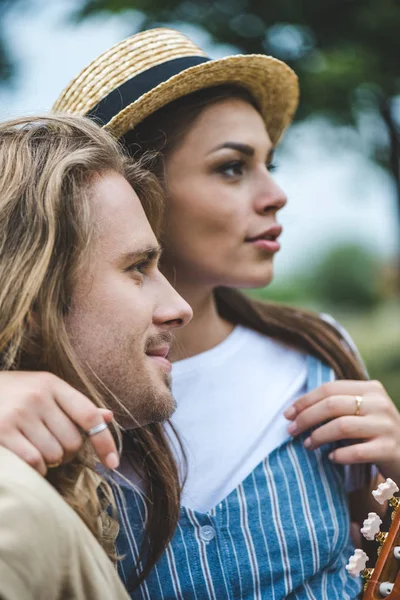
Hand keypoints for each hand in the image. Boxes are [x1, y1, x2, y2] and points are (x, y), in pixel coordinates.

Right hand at [0, 371, 118, 475]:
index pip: (89, 415)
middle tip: (52, 445)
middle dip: (68, 452)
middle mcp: (37, 397)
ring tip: (36, 448)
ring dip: (50, 461)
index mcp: (51, 384)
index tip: (114, 463)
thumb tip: (107, 416)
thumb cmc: (11, 394)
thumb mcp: (42, 390)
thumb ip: (74, 405)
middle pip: (73, 442)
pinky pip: (35, 463)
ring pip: (55, 455)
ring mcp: (18, 414)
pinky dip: (36, 469)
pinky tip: (26, 459)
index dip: (105, 441)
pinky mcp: (1, 432)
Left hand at [284, 380, 399, 480]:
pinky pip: (357, 451)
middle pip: (332, 405)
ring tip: (308, 445)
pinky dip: (339, 455)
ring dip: (318, 436)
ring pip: (342, 426)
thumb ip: (337, 405)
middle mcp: (380, 403)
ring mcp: (387, 426)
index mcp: (370, 388)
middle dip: (306, 418)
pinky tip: (331, 458)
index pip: (330, 388)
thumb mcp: (362, 411)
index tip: (287, 414)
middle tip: (291, 431)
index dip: (305, 401)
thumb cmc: (375, 433)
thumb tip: (295, 411)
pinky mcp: (390, 449)